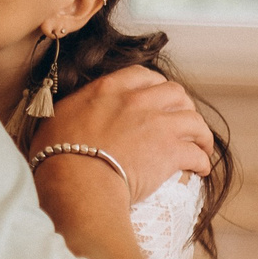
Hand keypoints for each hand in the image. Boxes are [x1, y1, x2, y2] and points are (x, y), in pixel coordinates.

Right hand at [31, 65, 214, 202]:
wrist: (76, 182)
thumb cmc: (57, 156)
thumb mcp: (56, 119)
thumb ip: (74, 110)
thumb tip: (71, 115)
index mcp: (109, 89)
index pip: (142, 75)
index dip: (154, 85)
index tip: (156, 97)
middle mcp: (138, 100)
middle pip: (175, 93)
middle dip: (182, 106)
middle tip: (180, 121)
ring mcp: (158, 125)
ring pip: (194, 120)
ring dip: (200, 133)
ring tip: (199, 146)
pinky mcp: (171, 152)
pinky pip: (196, 153)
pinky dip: (201, 161)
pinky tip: (199, 169)